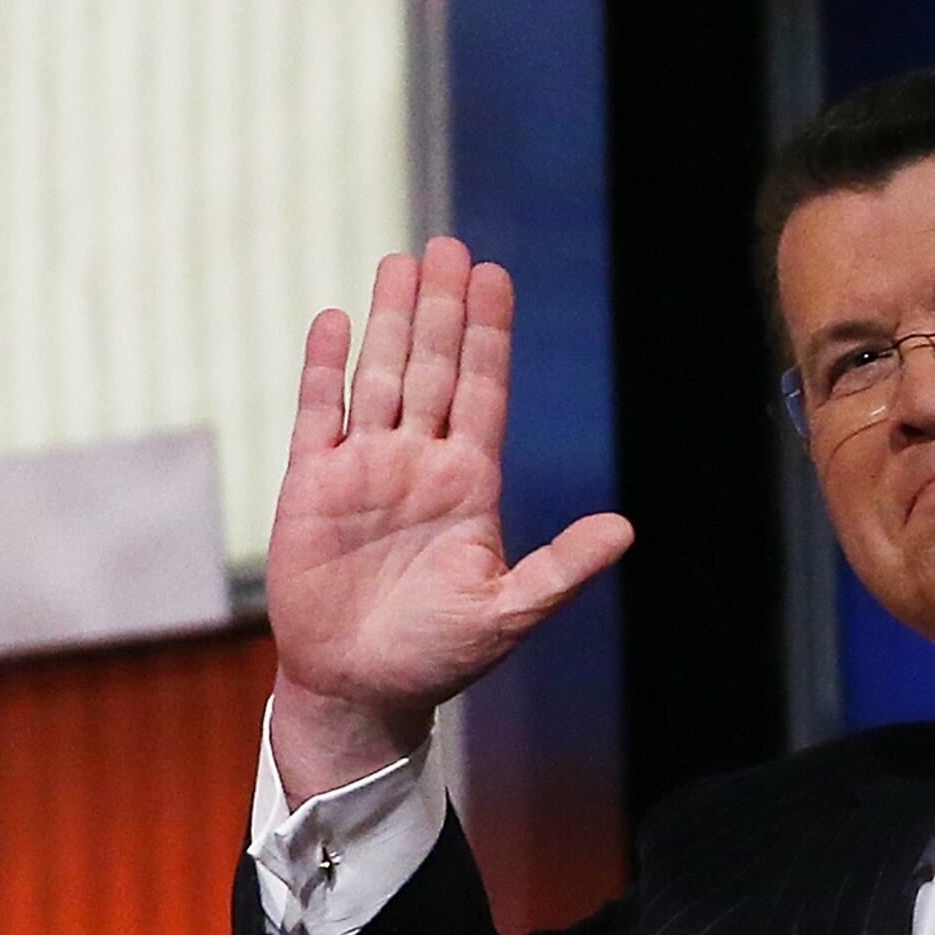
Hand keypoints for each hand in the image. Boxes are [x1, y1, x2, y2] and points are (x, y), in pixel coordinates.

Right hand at [264, 238, 632, 798]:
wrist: (359, 689)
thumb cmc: (436, 657)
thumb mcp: (507, 614)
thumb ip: (561, 570)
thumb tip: (624, 530)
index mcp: (469, 485)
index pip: (483, 392)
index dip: (490, 335)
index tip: (496, 278)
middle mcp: (418, 463)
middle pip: (434, 368)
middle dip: (444, 307)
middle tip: (450, 245)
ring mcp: (363, 468)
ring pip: (380, 376)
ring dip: (390, 321)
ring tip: (401, 262)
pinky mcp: (311, 485)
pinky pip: (317, 414)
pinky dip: (323, 369)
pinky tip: (333, 320)